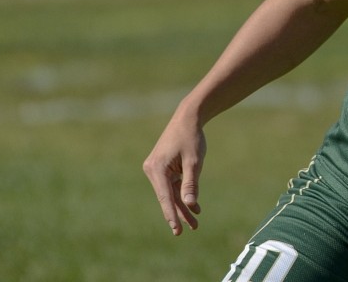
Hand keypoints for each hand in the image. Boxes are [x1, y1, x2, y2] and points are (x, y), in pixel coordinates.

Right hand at [142, 108, 205, 235]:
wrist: (187, 118)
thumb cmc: (191, 138)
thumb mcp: (194, 161)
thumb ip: (191, 184)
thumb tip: (190, 204)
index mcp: (157, 169)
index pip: (165, 197)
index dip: (172, 215)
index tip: (177, 230)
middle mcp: (152, 171)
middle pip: (167, 197)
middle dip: (180, 213)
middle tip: (192, 229)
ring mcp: (156, 170)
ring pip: (170, 193)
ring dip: (183, 206)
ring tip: (196, 222)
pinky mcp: (162, 169)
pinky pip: (172, 186)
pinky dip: (182, 194)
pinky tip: (194, 207)